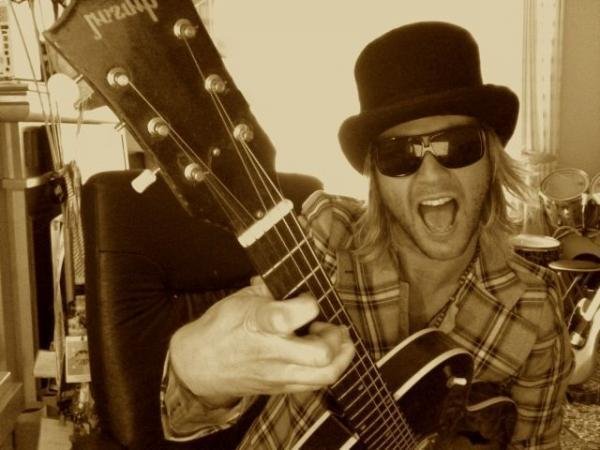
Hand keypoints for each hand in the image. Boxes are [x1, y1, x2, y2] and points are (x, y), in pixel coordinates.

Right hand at [169, 278, 355, 406]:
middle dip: (335, 337)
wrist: (198, 365)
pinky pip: (316, 384)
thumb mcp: (240, 299)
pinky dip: (328, 368)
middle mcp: (272, 352)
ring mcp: (278, 374)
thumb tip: (292, 276)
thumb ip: (271, 289)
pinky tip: (323, 353)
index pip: (292, 316)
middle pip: (321, 355)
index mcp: (259, 323)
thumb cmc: (220, 327)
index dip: (309, 303)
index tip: (307, 298)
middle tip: (330, 325)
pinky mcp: (281, 388)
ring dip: (340, 356)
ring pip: (325, 375)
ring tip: (336, 341)